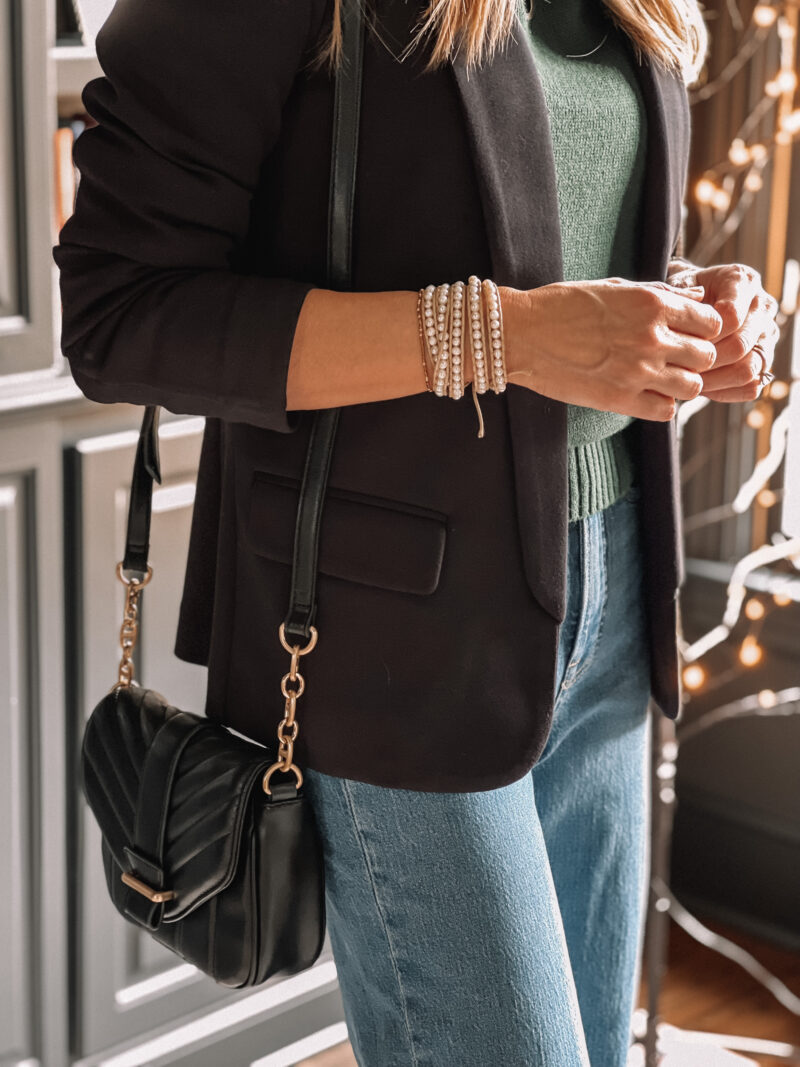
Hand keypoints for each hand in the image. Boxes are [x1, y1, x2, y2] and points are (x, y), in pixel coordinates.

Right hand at [500, 277, 722, 420]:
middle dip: (695, 358)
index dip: (703, 329)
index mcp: (651, 303)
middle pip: (707, 356)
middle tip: (675, 358)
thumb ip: (659, 293)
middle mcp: (651, 337)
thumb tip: (697, 295)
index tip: (687, 333)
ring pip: (692, 387)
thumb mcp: (614, 287)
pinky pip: (665, 411)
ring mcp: (637, 371)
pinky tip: (643, 394)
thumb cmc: (563, 305)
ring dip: (680, 384)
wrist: (520, 334)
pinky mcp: (619, 399)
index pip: (711, 322)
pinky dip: (660, 405)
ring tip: (660, 378)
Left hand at [667, 259, 778, 401]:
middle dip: (705, 361)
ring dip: (714, 380)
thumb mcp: (677, 285)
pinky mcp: (763, 362)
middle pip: (740, 345)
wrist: (691, 304)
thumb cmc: (682, 294)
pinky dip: (725, 392)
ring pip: (749, 369)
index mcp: (743, 282)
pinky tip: (701, 388)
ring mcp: (766, 337)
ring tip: (687, 380)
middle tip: (677, 369)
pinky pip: (751, 387)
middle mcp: (762, 308)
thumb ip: (681, 295)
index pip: (731, 317)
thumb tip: (690, 311)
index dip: (703, 336)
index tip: (678, 342)